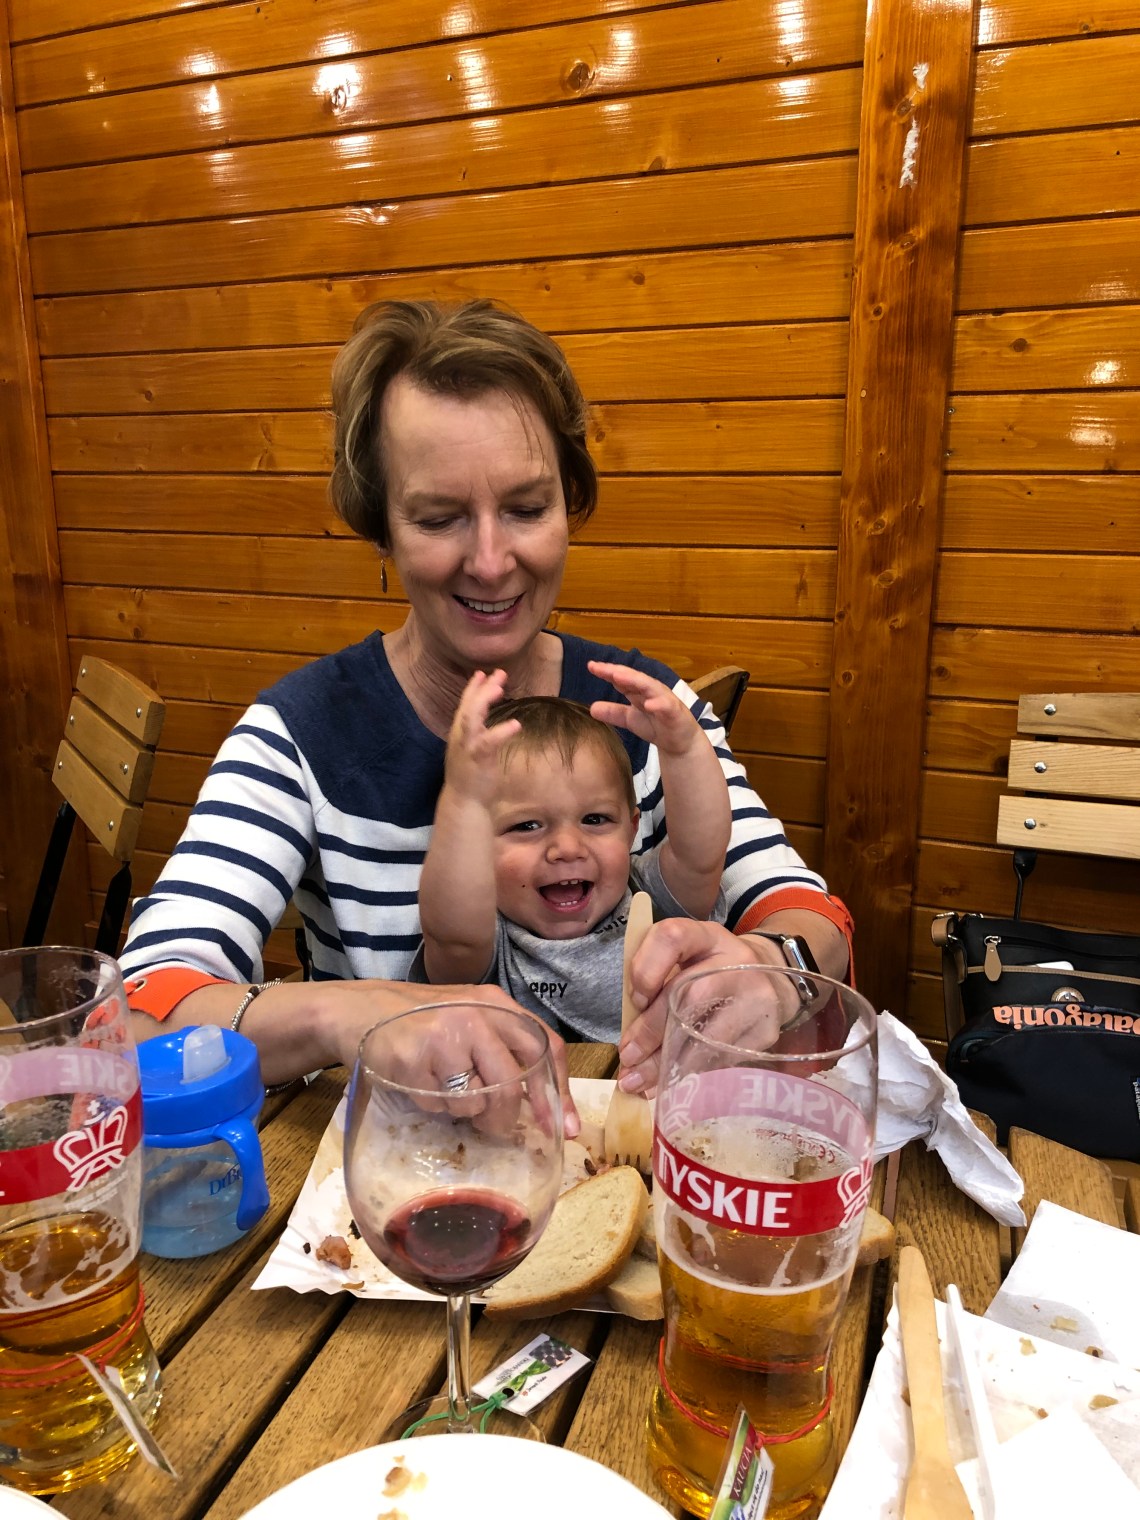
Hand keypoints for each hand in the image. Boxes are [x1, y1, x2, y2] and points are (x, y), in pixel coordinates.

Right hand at [328, 980, 579, 1138]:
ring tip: (443, 1088)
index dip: (558, 1092)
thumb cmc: (426, 1020)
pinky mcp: (414, 1060)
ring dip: (463, 1111)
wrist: (363, 1009)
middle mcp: (475, 1016)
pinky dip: (434, 1106)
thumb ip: (506, 1050)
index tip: (564, 1127)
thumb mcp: (471, 1018)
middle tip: (496, 1129)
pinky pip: (439, 1106)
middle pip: (511, 1085)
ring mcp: (444, 1036)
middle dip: (505, 1118)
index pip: (543, 1047)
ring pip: (474, 1102)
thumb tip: (550, 1109)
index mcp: (496, 1003)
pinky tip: (420, 1083)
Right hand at [442, 669, 520, 806]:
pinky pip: (488, 742)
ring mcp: (467, 747)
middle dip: (482, 688)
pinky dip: (501, 731)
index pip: (465, 704)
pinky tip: (516, 724)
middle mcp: (461, 736)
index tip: (483, 672)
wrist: (465, 801)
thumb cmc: (472, 775)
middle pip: (468, 706)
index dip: (473, 688)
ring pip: (471, 718)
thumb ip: (477, 732)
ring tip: (500, 689)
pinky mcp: (477, 759)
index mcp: (461, 733)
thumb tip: (487, 719)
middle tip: (499, 674)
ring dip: (484, 701)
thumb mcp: (472, 748)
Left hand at [587, 660, 705, 758]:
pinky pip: (666, 706)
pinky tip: (648, 704)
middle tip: (600, 667)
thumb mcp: (630, 719)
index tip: (591, 666)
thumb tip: (591, 708)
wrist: (679, 742)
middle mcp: (651, 690)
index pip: (622, 678)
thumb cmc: (656, 725)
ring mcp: (664, 699)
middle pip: (633, 678)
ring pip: (649, 686)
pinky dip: (657, 704)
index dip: (607, 672)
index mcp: (640, 690)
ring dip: (634, 680)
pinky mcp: (675, 712)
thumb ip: (613, 713)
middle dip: (617, 671)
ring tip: (617, 677)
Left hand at [616, 921, 799, 1094]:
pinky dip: (693, 1075)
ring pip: (706, 1035)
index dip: (646, 969)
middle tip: (628, 1059)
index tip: (635, 1001)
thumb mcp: (685, 961)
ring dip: (668, 1063)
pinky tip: (673, 1084)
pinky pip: (722, 1059)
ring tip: (640, 1081)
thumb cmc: (711, 972)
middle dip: (652, 1032)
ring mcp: (756, 996)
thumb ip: (656, 984)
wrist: (769, 981)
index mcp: (707, 936)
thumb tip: (630, 1042)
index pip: (671, 937)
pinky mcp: (766, 1030)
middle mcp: (737, 961)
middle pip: (689, 995)